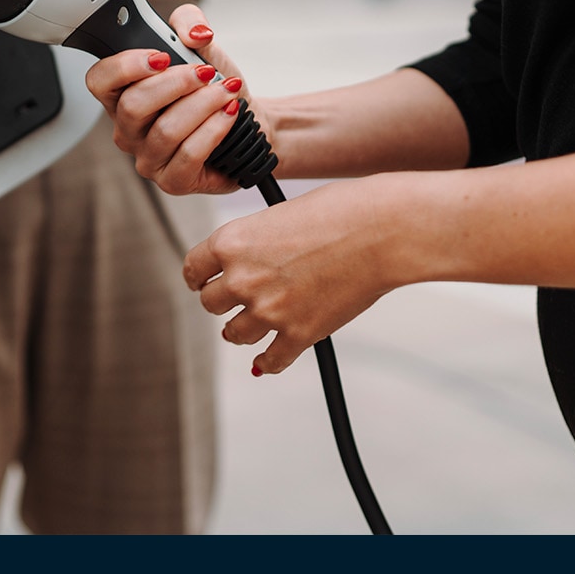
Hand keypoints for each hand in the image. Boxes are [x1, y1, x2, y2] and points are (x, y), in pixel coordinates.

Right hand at [84, 4, 269, 196]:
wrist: (247, 123)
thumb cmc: (213, 88)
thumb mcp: (202, 46)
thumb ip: (190, 23)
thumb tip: (193, 32)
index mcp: (122, 94)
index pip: (99, 80)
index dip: (124, 66)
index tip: (160, 55)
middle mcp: (128, 128)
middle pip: (133, 105)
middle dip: (176, 83)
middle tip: (205, 72)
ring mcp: (148, 157)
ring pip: (165, 130)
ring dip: (202, 104)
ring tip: (226, 92)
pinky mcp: (173, 180)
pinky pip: (188, 154)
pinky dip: (213, 129)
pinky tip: (228, 115)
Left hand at [182, 176, 397, 372]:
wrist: (380, 231)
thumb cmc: (340, 212)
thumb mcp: (280, 214)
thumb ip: (257, 241)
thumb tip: (251, 258)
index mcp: (232, 242)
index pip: (194, 268)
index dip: (198, 277)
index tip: (202, 282)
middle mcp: (243, 279)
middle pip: (210, 303)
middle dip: (222, 302)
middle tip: (234, 301)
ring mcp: (269, 310)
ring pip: (235, 334)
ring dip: (241, 331)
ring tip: (248, 327)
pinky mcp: (299, 335)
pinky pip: (271, 360)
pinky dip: (268, 361)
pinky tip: (268, 358)